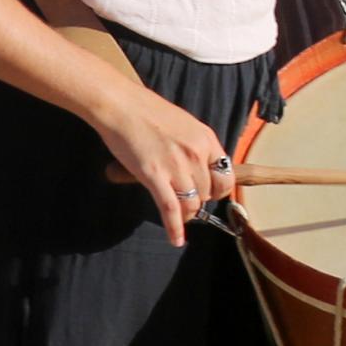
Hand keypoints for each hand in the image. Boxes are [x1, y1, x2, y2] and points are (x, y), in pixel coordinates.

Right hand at [90, 87, 236, 249]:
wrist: (120, 105)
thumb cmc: (146, 111)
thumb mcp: (183, 124)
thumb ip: (195, 146)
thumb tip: (197, 168)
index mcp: (206, 140)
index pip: (226, 178)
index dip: (218, 192)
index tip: (208, 195)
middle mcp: (196, 155)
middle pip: (206, 194)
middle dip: (198, 202)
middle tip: (185, 202)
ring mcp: (176, 166)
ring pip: (191, 205)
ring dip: (186, 215)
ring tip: (180, 217)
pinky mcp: (154, 176)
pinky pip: (170, 209)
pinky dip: (175, 228)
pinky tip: (176, 240)